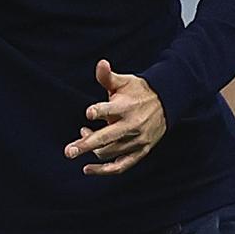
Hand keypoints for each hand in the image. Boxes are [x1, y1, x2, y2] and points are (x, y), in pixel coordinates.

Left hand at [64, 59, 166, 175]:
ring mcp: (137, 141)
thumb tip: (101, 63)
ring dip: (92, 148)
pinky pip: (121, 165)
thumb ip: (107, 76)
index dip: (100, 111)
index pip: (111, 110)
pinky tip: (87, 169)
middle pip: (107, 138)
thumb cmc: (137, 91)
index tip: (89, 113)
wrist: (166, 103)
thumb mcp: (124, 81)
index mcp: (126, 107)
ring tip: (82, 135)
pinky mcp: (140, 152)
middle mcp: (132, 126)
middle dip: (86, 144)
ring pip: (110, 151)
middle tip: (68, 152)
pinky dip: (104, 170)